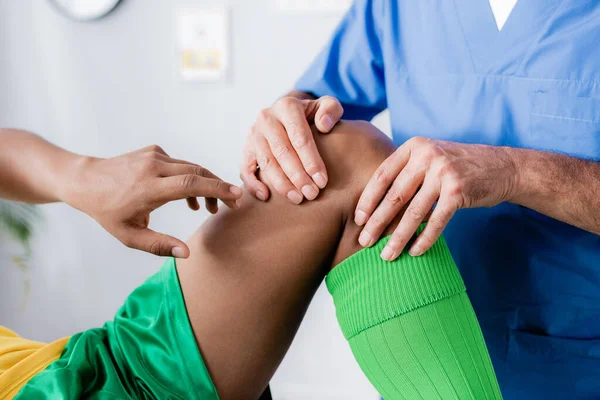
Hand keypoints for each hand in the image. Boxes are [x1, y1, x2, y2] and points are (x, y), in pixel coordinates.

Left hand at [65, 145, 242, 257]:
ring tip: (210, 208)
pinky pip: (180, 164)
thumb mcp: (129, 236)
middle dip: (219, 188)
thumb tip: (186, 253)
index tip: (236, 195)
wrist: (86, 181)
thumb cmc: (107, 211)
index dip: (216, 188)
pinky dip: (191, 178)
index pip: (190, 184)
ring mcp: (153, 155)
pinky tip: (188, 197)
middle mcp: (152, 167)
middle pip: (197, 172)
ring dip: (206, 185)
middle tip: (233, 205)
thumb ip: (159, 246)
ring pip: (191, 167)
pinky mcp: (154, 151)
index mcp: (147, 188)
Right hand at [241, 95, 343, 203]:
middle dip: (298, 176)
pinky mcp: (246, 149)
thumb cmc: (313, 115)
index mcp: (287, 106)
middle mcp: (267, 118)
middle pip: (282, 152)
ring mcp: (253, 134)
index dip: (311, 161)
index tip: (322, 181)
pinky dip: (253, 185)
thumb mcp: (327, 106)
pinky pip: (245, 169)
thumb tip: (324, 125)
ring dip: (281, 184)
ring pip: (266, 162)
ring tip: (297, 198)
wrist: (290, 115)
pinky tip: (266, 197)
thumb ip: (331, 110)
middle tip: (311, 194)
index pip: (300, 137)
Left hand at [354, 137, 516, 260]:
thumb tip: (375, 205)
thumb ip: (406, 173)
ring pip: (413, 212)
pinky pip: (435, 221)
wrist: (503, 167)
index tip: (358, 220)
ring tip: (387, 255)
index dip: (368, 199)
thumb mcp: (430, 159)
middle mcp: (426, 156)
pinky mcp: (458, 191)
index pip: (382, 175)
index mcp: (414, 147)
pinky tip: (414, 252)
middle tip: (364, 242)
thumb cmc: (459, 167)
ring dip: (398, 237)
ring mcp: (443, 173)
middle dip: (377, 222)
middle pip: (394, 195)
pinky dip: (424, 239)